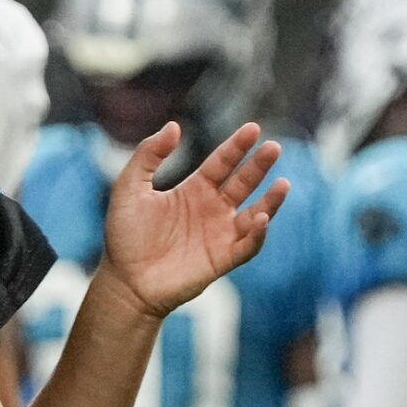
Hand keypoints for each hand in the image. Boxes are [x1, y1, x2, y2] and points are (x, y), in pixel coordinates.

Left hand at [100, 122, 287, 318]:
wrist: (124, 281)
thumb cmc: (124, 235)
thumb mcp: (129, 188)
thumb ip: (148, 155)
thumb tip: (174, 126)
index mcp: (193, 190)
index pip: (222, 163)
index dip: (237, 146)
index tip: (253, 129)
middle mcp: (211, 209)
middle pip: (243, 183)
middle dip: (259, 166)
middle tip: (273, 147)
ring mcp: (219, 234)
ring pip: (254, 214)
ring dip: (270, 201)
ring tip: (282, 184)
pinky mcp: (221, 259)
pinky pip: (247, 246)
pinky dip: (257, 234)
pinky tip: (259, 218)